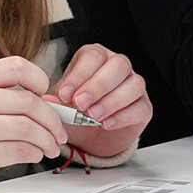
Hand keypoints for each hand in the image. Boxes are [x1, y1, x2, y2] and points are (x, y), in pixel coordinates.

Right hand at [0, 56, 69, 192]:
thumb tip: (44, 102)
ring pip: (27, 127)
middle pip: (27, 101)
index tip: (46, 93)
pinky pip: (18, 150)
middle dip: (52, 118)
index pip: (14, 67)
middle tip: (58, 130)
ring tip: (49, 145)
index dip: (39, 79)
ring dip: (46, 139)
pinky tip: (33, 154)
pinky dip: (33, 153)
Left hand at [48, 43, 150, 159]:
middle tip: (80, 104)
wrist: (88, 136)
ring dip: (111, 101)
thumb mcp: (60, 104)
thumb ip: (55, 101)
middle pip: (118, 65)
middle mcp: (117, 66)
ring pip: (134, 85)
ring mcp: (134, 85)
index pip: (93, 56)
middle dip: (98, 86)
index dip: (79, 75)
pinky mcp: (144, 107)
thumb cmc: (74, 112)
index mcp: (95, 57)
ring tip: (93, 115)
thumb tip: (49, 100)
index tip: (65, 95)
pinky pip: (141, 107)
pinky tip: (106, 124)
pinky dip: (123, 117)